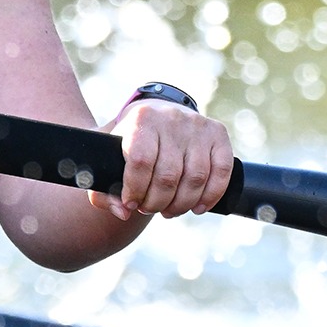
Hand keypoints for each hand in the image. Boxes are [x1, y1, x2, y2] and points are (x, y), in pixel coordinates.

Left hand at [92, 98, 232, 219]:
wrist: (156, 114)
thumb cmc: (131, 143)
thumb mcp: (109, 158)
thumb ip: (104, 190)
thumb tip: (123, 212)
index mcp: (142, 119)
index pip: (140, 162)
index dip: (135, 190)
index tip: (131, 203)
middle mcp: (171, 118)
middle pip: (168, 175)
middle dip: (157, 202)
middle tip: (150, 208)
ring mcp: (197, 125)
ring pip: (196, 178)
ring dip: (181, 204)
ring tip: (169, 209)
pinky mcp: (218, 133)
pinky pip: (222, 171)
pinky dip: (211, 195)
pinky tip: (197, 207)